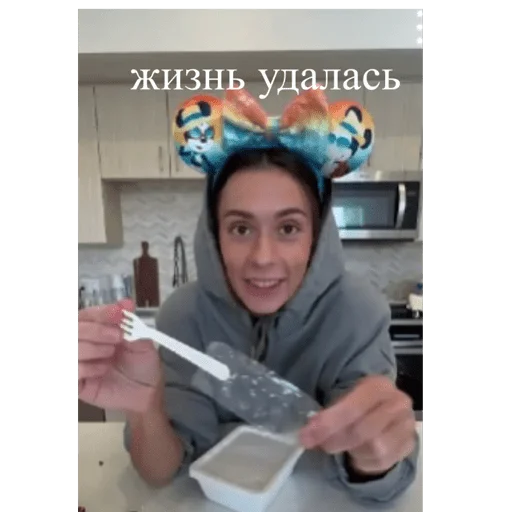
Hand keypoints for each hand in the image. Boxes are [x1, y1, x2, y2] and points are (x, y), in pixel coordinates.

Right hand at [78, 298, 161, 412]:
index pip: (88, 315)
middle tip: (117, 337)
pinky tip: (103, 370)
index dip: (101, 312)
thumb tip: (126, 304)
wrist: (147, 392)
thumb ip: (131, 324)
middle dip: (97, 330)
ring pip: (73, 347)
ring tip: (111, 354)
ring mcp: (79, 362)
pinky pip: (74, 369)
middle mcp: (86, 343)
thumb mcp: (141, 342)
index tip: (118, 312)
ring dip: (94, 348)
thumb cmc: (143, 365)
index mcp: (99, 330)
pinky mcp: (77, 382)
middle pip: (75, 328)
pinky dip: (88, 367)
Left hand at [299, 376, 415, 475]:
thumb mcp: (346, 398)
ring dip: (350, 449)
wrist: (388, 412)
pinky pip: (381, 462)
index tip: (307, 434)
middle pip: (362, 430)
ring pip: (374, 449)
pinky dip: (363, 461)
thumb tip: (309, 430)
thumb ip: (330, 411)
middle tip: (315, 443)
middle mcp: (397, 403)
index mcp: (378, 385)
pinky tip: (354, 452)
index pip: (353, 406)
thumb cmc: (360, 404)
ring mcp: (406, 426)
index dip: (329, 422)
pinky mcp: (408, 446)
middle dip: (334, 439)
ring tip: (338, 445)